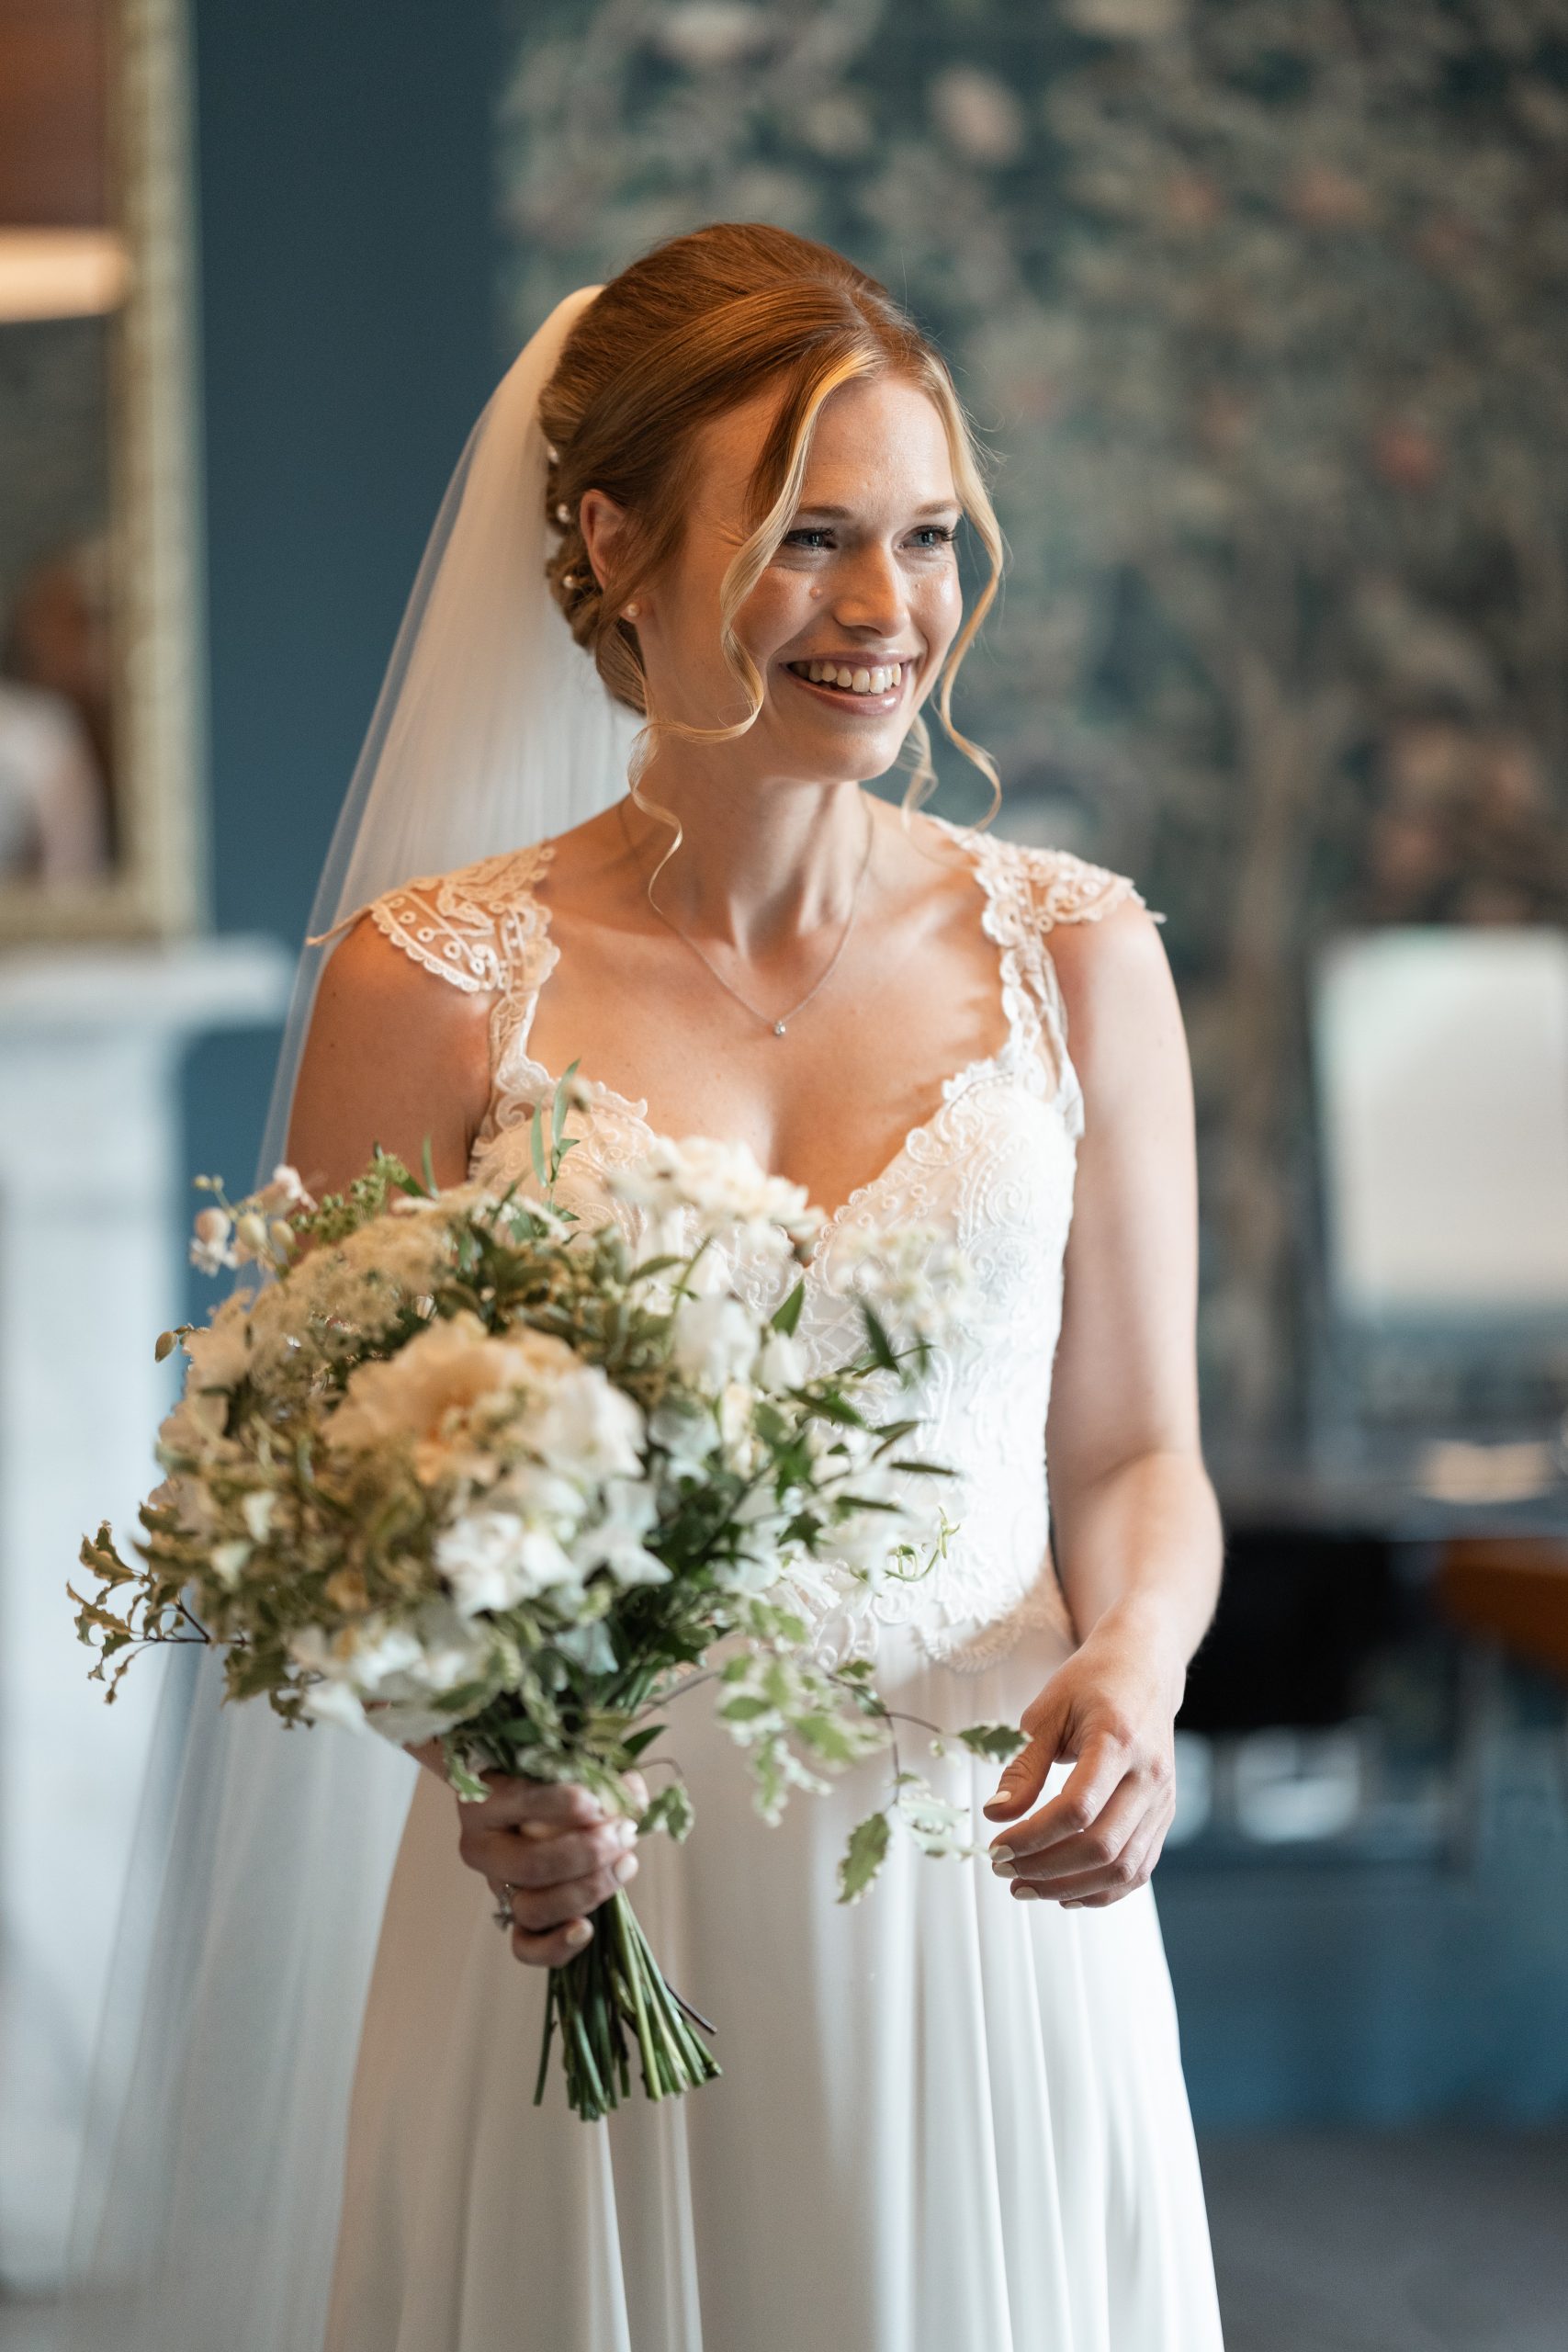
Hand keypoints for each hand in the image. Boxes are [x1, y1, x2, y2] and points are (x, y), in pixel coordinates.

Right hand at [407, 1739, 646, 1965]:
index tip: (599, 1803)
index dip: (562, 1805)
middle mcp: (481, 1847)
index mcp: (485, 1798)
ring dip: (587, 1890)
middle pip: (529, 1866)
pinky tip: (586, 1928)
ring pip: (532, 1908)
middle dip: (587, 1854)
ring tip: (625, 1863)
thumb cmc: (555, 1776)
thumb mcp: (574, 1763)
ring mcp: (496, 1887)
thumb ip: (605, 1775)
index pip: (517, 1802)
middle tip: (623, 1833)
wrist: (529, 1800)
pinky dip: (557, 1945)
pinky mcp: (514, 1918)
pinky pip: (526, 1948)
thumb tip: (631, 1796)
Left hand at [982, 1605, 1182, 1908]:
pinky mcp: (1165, 1815)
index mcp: (1117, 1740)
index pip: (1078, 1808)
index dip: (1032, 1836)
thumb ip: (1024, 1765)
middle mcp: (1149, 1775)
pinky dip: (1102, 1890)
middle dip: (1046, 1870)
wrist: (1145, 1667)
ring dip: (1071, 1888)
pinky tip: (1064, 1891)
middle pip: (1102, 1847)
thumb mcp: (1047, 1710)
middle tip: (1004, 1870)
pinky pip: (1139, 1868)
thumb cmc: (1091, 1682)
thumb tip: (997, 1813)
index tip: (996, 1845)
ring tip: (1026, 1887)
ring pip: (1124, 1868)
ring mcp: (1163, 1799)